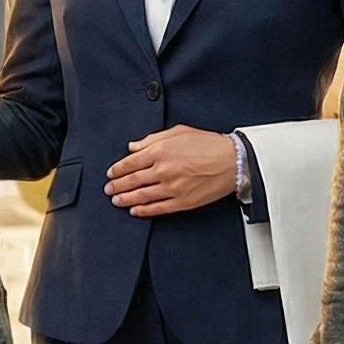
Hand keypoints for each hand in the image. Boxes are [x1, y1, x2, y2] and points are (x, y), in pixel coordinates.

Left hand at [106, 125, 238, 216]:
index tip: (111, 174)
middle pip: (131, 181)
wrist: (234, 161)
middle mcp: (163, 170)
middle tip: (108, 189)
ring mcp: (172, 188)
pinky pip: (157, 208)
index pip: (129, 163)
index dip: (116, 170)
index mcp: (160, 151)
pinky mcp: (182, 202)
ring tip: (116, 200)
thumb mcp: (178, 131)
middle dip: (116, 186)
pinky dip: (143, 211)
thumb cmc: (208, 144)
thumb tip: (132, 147)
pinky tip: (134, 211)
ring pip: (141, 196)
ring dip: (125, 199)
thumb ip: (152, 139)